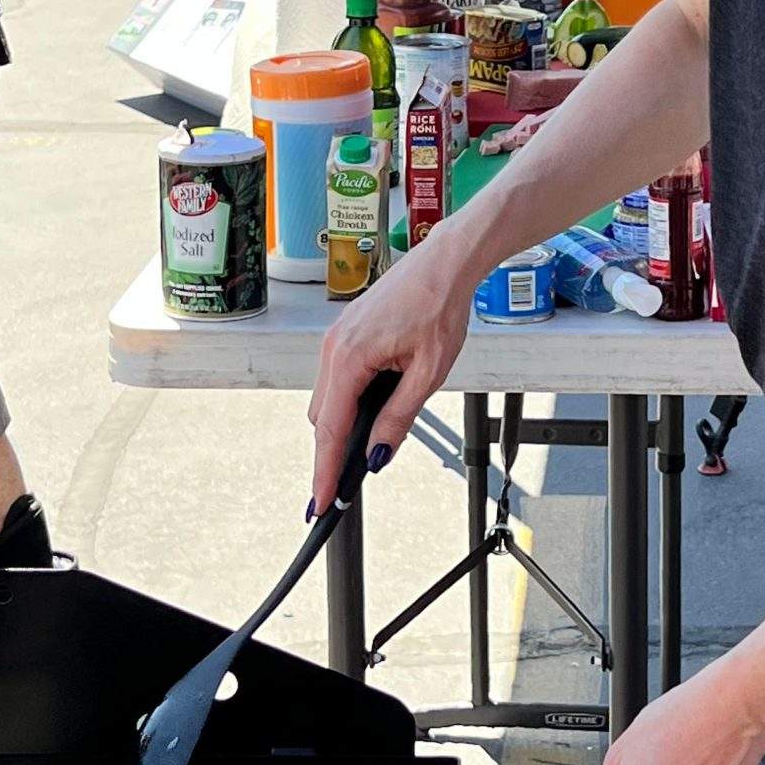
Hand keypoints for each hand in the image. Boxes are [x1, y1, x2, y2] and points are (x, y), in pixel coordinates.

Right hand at [307, 232, 476, 510]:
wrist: (444, 263)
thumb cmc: (440, 307)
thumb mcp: (428, 373)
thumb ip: (398, 418)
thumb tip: (377, 455)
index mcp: (349, 357)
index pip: (329, 430)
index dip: (324, 470)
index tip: (320, 501)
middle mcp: (333, 348)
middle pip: (321, 418)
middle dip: (330, 453)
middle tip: (343, 487)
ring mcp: (335, 339)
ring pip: (326, 400)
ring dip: (339, 426)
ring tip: (361, 453)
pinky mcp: (344, 334)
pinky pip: (335, 380)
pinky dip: (345, 402)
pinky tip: (368, 413)